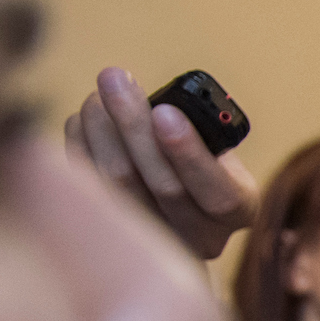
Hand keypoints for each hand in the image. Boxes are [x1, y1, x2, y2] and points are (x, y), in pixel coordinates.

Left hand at [66, 67, 256, 258]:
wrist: (181, 210)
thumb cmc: (204, 165)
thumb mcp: (222, 152)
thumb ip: (200, 134)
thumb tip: (148, 103)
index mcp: (239, 211)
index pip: (220, 195)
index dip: (190, 155)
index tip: (164, 111)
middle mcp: (200, 237)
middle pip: (163, 186)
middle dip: (135, 126)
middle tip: (115, 79)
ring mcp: (155, 241)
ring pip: (120, 185)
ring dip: (102, 131)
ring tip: (96, 93)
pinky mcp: (112, 231)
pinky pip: (87, 187)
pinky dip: (81, 146)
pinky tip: (83, 119)